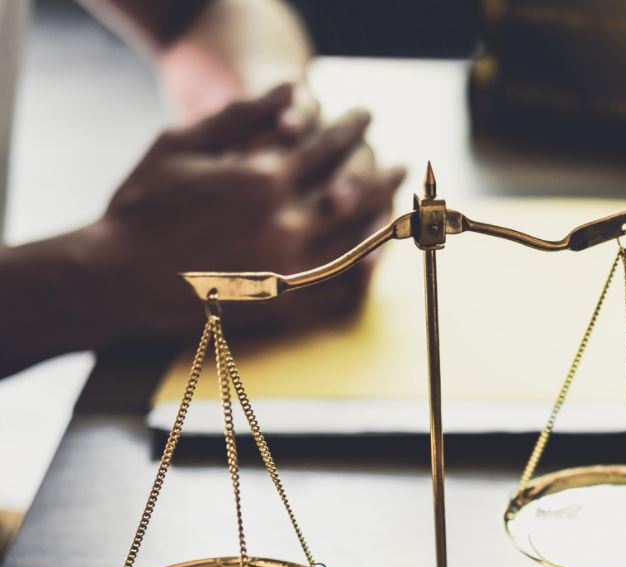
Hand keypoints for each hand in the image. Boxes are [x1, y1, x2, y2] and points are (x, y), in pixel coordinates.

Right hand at [86, 83, 404, 341]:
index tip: (366, 116)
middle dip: (383, 175)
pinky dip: (366, 275)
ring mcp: (291, 273)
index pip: (329, 146)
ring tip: (398, 209)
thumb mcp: (182, 144)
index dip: (353, 128)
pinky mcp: (287, 309)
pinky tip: (375, 261)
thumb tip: (294, 89)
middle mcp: (287, 227)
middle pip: (357, 194)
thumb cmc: (142, 207)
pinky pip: (345, 294)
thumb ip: (243, 115)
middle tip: (399, 164)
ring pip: (361, 243)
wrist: (116, 279)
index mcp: (264, 180)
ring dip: (385, 221)